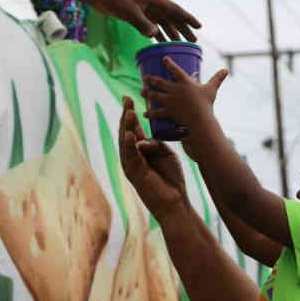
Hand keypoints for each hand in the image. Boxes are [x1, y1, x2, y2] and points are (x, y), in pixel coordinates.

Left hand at [93, 0, 200, 41]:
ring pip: (163, 23)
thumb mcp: (130, 12)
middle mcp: (152, 4)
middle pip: (172, 18)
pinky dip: (157, 34)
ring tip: (180, 44)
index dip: (188, 19)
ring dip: (171, 33)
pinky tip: (162, 43)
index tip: (199, 27)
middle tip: (193, 41)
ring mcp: (145, 9)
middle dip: (183, 29)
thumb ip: (143, 24)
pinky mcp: (137, 15)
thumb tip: (154, 35)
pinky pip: (151, 26)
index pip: (175, 10)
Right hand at [118, 96, 187, 220]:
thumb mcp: (166, 155)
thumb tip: (144, 138)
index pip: (133, 129)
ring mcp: (131, 165)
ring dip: (127, 126)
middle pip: (126, 132)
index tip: (130, 98)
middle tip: (127, 99)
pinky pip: (130, 156)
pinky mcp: (133, 174)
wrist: (174, 202)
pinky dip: (129, 145)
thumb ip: (156, 144)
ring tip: (129, 112)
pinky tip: (130, 134)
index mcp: (140, 151)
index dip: (131, 114)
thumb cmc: (171, 179)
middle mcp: (132, 157)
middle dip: (126, 115)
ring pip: (125, 142)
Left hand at [141, 59, 228, 127]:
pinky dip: (150, 113)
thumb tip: (226, 70)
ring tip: (141, 91)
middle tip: (145, 77)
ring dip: (147, 93)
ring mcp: (170, 101)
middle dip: (151, 79)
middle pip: (160, 82)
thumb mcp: (212, 89)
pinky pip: (157, 112)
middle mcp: (175, 90)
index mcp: (185, 82)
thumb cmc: (206, 103)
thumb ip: (218, 79)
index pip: (175, 70)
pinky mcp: (169, 112)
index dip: (168, 63)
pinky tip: (145, 113)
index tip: (163, 59)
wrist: (200, 118)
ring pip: (155, 95)